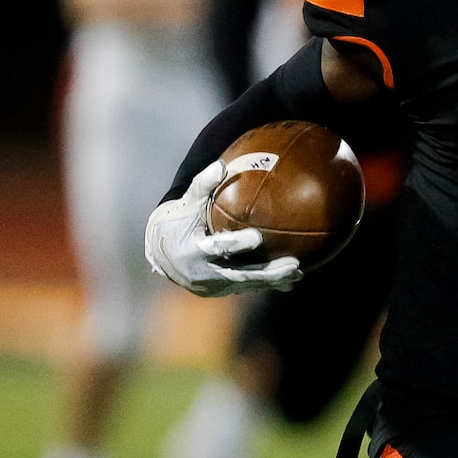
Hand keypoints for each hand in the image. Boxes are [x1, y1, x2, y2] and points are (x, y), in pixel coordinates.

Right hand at [143, 159, 305, 295]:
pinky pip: (243, 288)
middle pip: (238, 274)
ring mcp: (209, 286)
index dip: (235, 244)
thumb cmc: (177, 220)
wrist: (159, 251)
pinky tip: (288, 281)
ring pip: (245, 284)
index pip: (216, 248)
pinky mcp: (216, 292)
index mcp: (191, 250)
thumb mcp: (186, 202)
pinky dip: (264, 285)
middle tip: (293, 263)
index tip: (257, 237)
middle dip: (267, 272)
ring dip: (272, 281)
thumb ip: (203, 185)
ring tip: (297, 273)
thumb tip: (222, 165)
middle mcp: (200, 273)